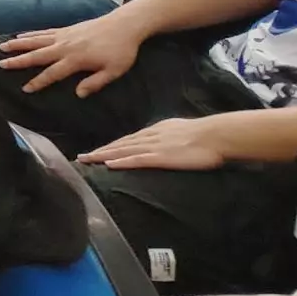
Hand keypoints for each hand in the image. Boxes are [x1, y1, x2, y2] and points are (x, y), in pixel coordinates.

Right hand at [0, 10, 145, 96]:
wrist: (124, 26)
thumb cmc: (121, 51)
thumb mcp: (113, 71)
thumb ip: (95, 83)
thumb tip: (78, 94)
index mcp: (75, 60)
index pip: (52, 73)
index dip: (38, 82)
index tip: (25, 89)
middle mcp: (64, 47)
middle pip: (37, 54)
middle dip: (18, 60)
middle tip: (1, 64)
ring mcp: (63, 36)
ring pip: (36, 40)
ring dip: (18, 44)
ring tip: (3, 46)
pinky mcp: (66, 29)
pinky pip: (43, 32)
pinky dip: (31, 34)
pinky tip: (22, 35)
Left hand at [82, 117, 232, 172]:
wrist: (215, 135)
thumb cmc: (203, 134)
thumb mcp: (178, 131)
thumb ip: (166, 136)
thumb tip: (160, 141)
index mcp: (154, 131)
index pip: (127, 140)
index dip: (110, 147)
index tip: (96, 152)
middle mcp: (149, 137)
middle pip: (119, 145)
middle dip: (100, 151)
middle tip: (81, 157)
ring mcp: (154, 147)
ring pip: (123, 151)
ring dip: (103, 156)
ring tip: (87, 160)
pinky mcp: (161, 157)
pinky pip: (137, 160)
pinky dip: (121, 162)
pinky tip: (109, 165)